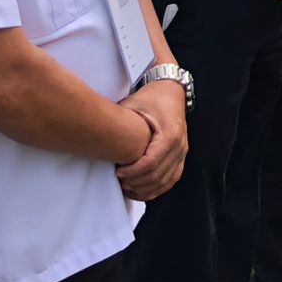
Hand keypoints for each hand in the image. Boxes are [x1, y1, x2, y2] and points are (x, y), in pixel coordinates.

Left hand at [117, 80, 188, 200]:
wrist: (171, 91)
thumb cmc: (151, 98)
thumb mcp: (134, 106)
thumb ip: (121, 124)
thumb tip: (99, 140)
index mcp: (169, 134)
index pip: (151, 163)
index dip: (133, 172)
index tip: (118, 172)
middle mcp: (179, 146)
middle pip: (157, 175)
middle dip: (136, 182)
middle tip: (119, 181)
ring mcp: (182, 152)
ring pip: (165, 181)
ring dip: (145, 189)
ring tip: (127, 187)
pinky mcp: (181, 156)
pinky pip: (171, 179)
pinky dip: (156, 189)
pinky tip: (140, 190)